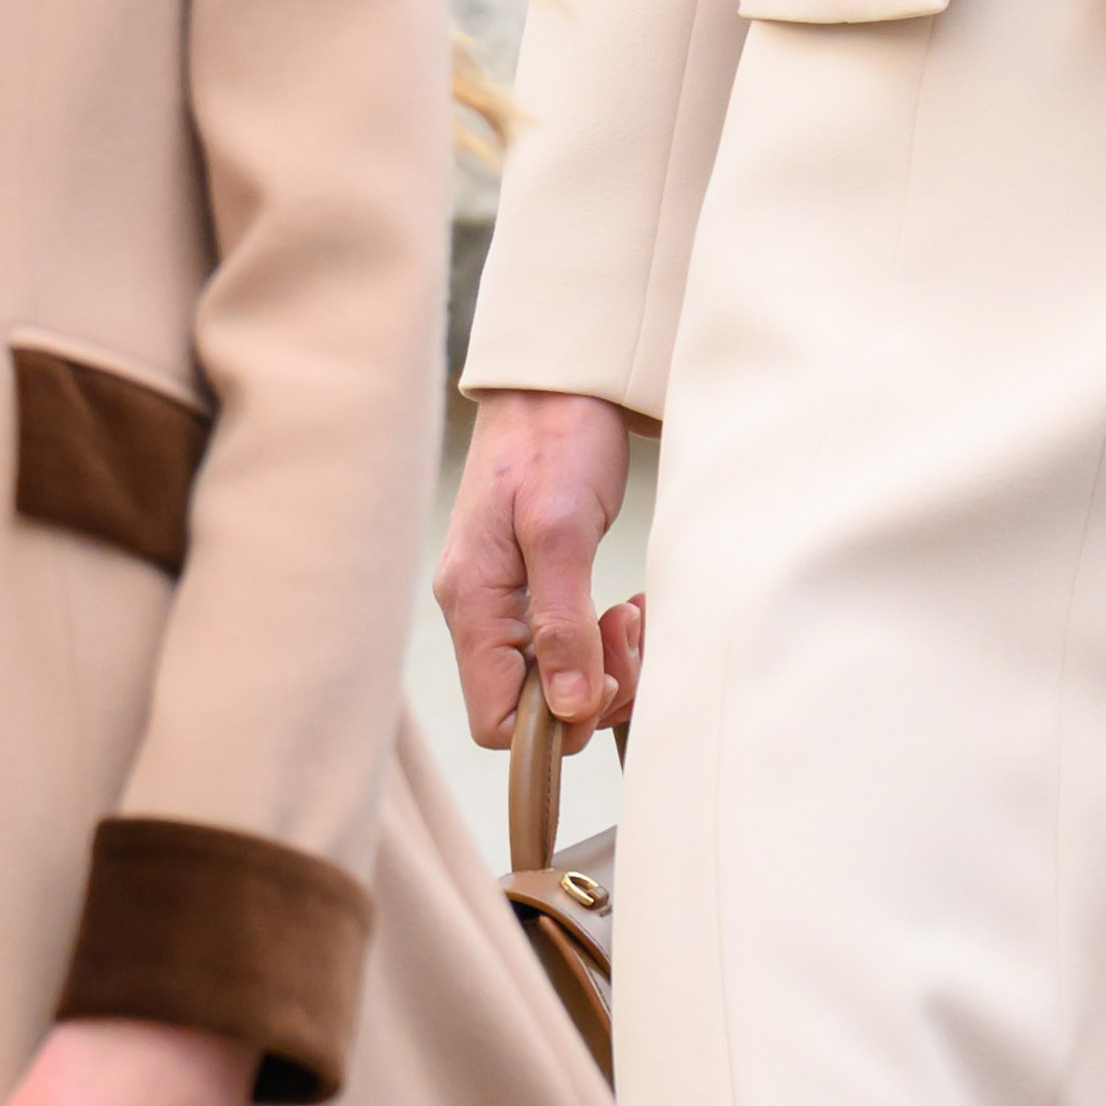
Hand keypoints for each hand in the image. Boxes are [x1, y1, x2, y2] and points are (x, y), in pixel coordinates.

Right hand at [436, 390, 643, 745]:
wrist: (556, 383)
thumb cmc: (554, 440)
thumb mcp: (562, 528)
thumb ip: (562, 622)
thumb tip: (568, 707)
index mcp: (474, 603)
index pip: (495, 721)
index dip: (555, 722)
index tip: (602, 679)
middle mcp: (482, 613)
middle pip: (533, 708)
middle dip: (594, 689)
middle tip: (626, 630)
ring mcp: (506, 602)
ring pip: (558, 682)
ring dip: (610, 664)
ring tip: (632, 613)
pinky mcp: (534, 588)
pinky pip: (569, 645)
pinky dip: (608, 640)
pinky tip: (627, 606)